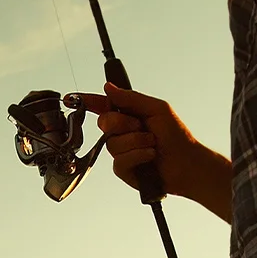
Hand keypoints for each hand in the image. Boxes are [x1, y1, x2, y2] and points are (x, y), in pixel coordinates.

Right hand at [71, 81, 232, 222]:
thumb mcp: (157, 109)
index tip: (70, 98)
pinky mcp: (122, 169)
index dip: (86, 101)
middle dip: (124, 123)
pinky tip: (150, 157)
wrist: (186, 164)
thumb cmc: (177, 136)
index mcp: (127, 115)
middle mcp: (121, 133)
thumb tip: (108, 88)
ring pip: (113, 143)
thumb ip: (131, 98)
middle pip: (104, 122)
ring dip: (137, 142)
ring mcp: (120, 151)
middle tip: (142, 126)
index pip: (102, 106)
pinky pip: (120, 160)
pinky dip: (138, 156)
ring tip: (152, 145)